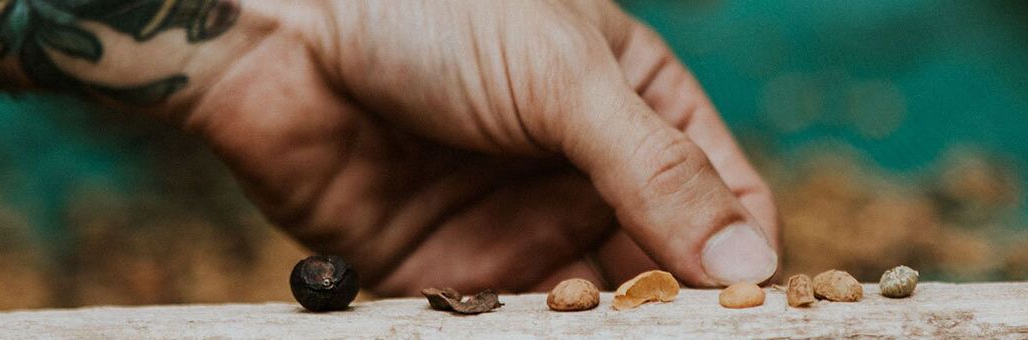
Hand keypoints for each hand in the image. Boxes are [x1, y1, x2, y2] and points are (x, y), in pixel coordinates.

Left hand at [184, 0, 778, 294]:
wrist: (277, 25)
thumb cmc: (430, 12)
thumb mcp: (563, 77)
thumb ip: (656, 172)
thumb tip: (749, 259)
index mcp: (632, 102)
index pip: (722, 194)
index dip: (742, 250)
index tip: (750, 300)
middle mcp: (581, 172)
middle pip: (660, 265)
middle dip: (670, 305)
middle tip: (668, 329)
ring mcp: (515, 224)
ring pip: (587, 304)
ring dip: (601, 324)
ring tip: (601, 326)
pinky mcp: (445, 273)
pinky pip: (504, 324)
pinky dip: (526, 334)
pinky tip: (538, 328)